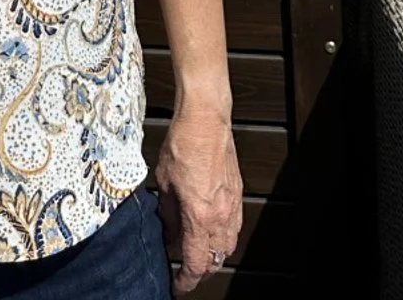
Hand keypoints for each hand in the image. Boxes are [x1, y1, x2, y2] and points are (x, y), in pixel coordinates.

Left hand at [154, 105, 242, 293]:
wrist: (206, 119)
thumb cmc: (183, 144)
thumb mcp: (164, 182)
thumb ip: (167, 214)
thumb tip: (168, 234)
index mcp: (199, 216)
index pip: (195, 264)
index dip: (186, 281)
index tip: (178, 287)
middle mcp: (220, 216)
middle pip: (215, 261)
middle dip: (200, 272)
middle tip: (185, 271)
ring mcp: (233, 206)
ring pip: (228, 247)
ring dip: (214, 256)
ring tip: (198, 253)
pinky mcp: (238, 194)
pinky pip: (234, 227)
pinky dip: (223, 237)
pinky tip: (211, 230)